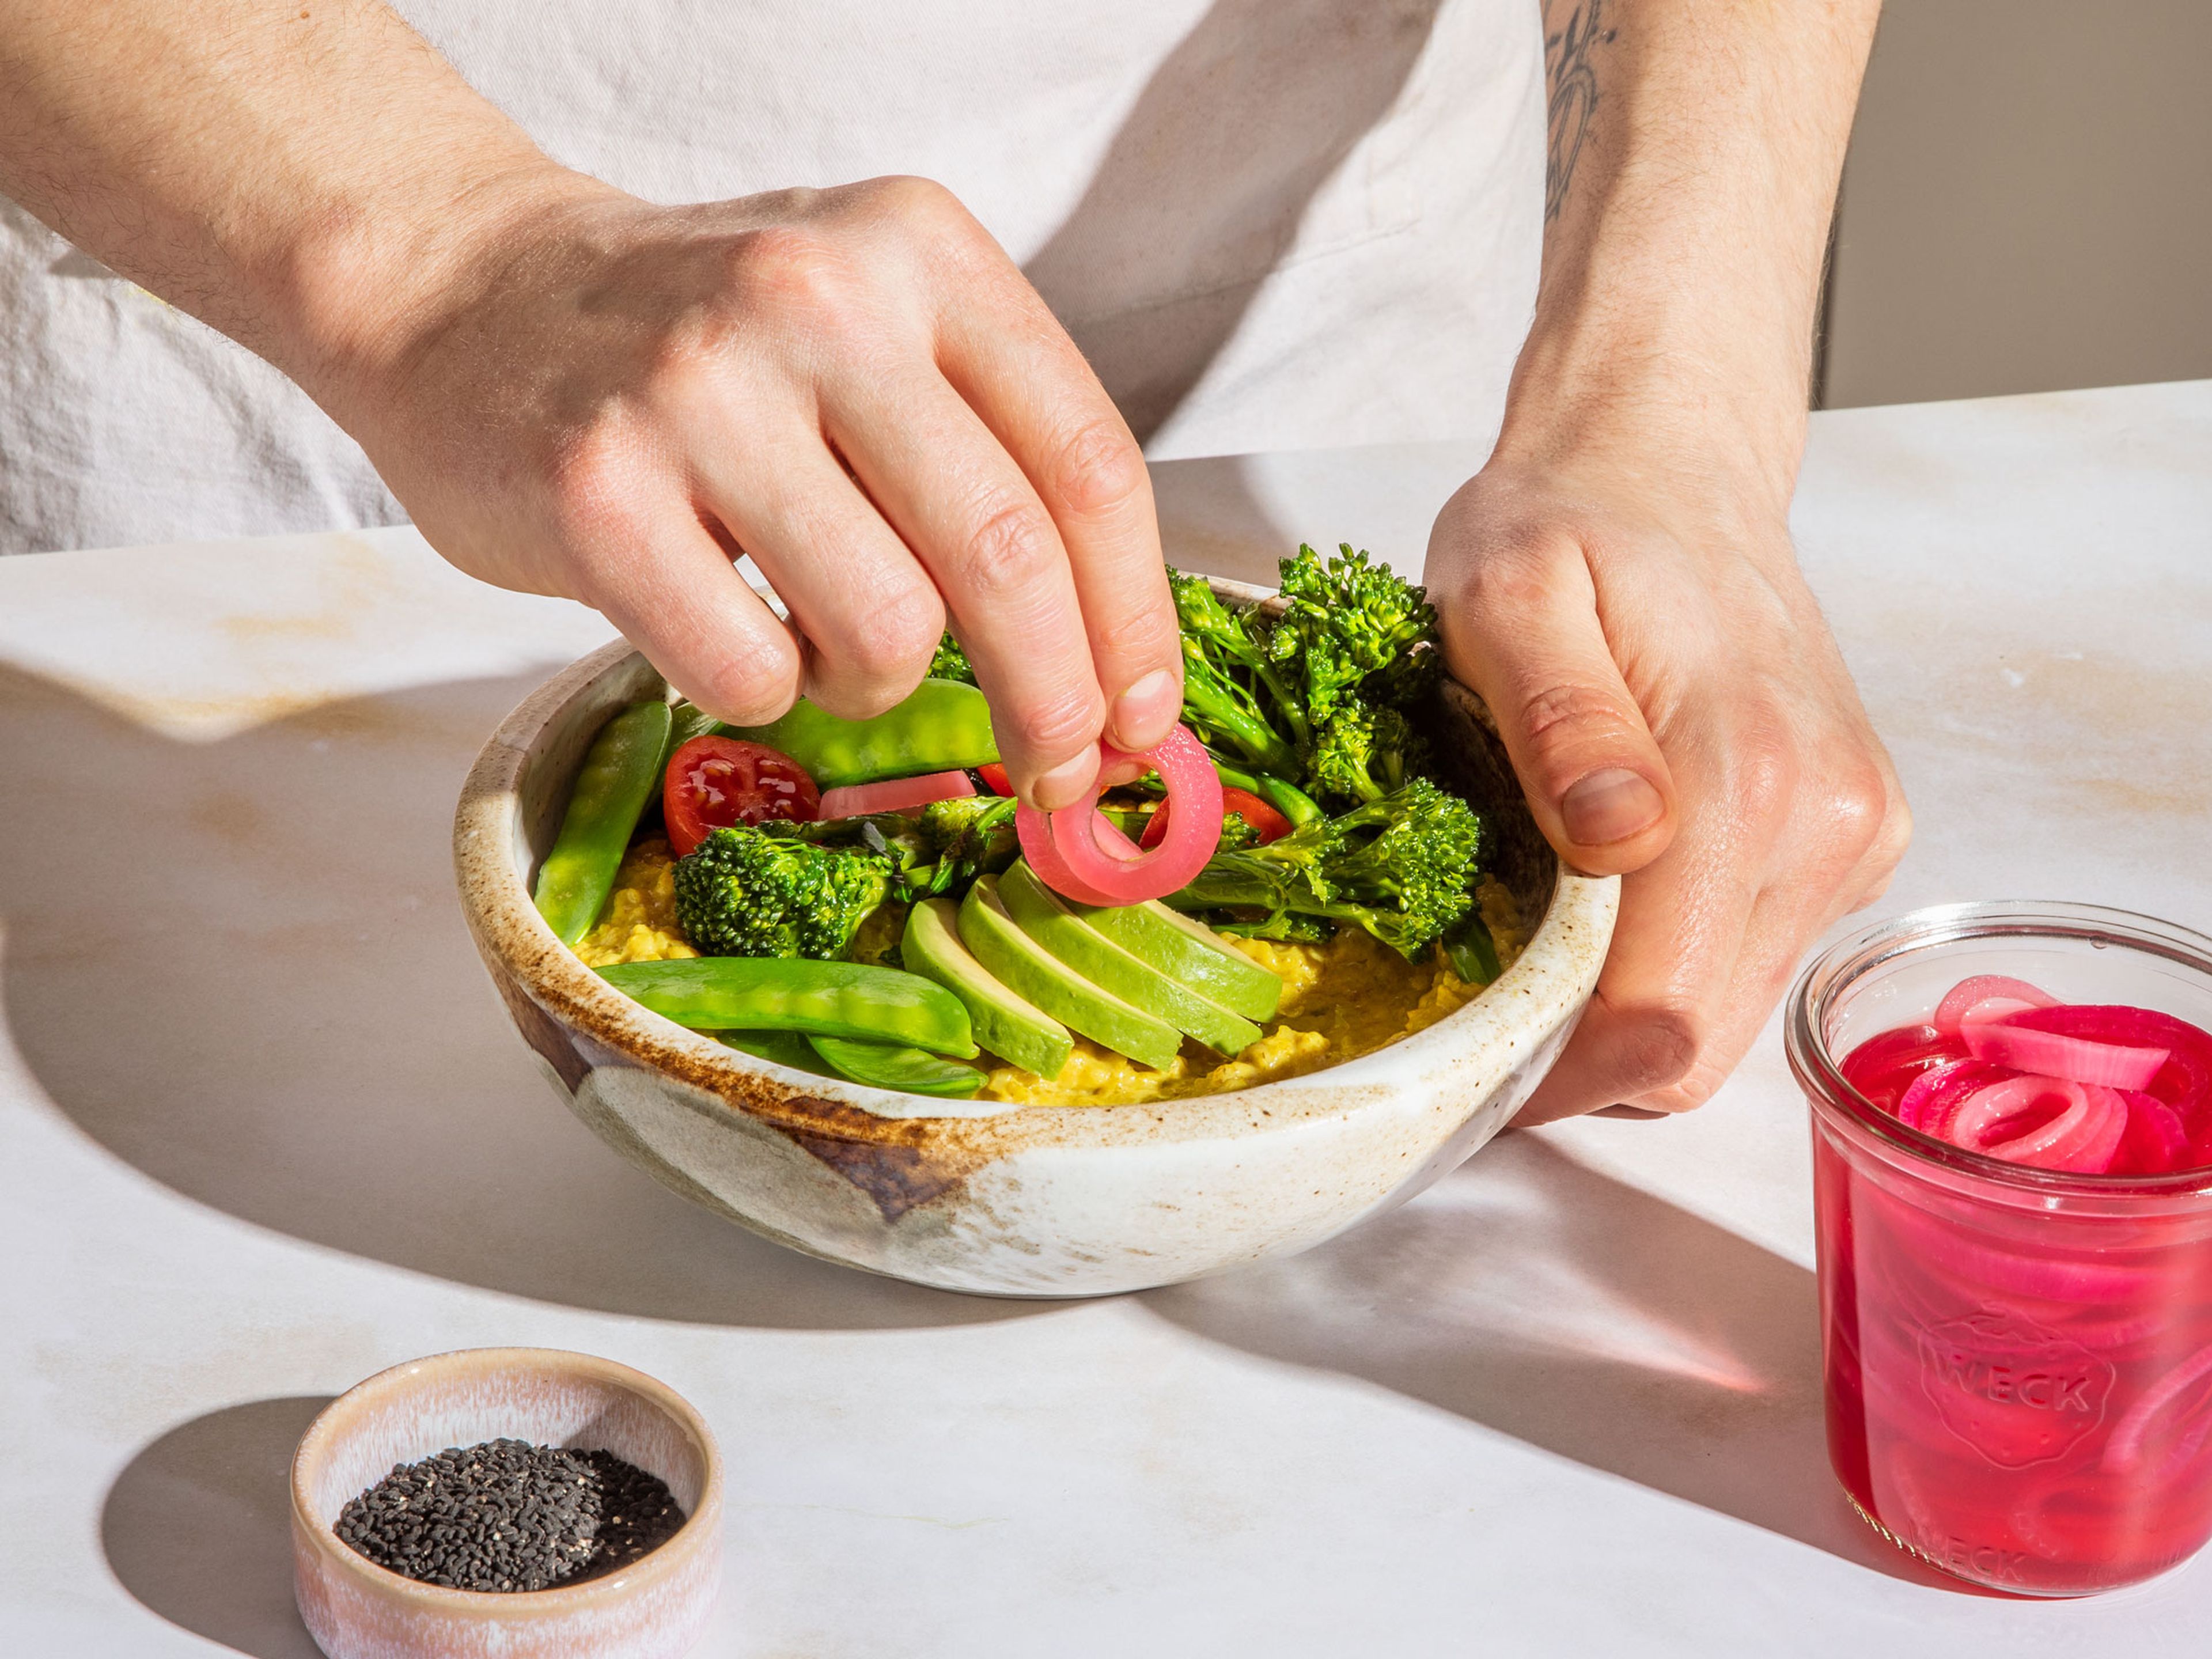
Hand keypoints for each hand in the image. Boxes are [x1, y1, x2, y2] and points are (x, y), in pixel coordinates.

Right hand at [320, 172, 1183, 806]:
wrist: (468, 291)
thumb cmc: (707, 346)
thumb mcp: (873, 327)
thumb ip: (990, 452)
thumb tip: (1113, 671)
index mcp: (920, 251)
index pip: (1089, 463)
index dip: (1135, 619)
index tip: (1146, 718)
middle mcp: (819, 300)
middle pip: (1007, 559)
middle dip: (1057, 703)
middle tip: (1058, 773)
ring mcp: (698, 391)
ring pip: (885, 630)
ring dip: (877, 686)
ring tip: (825, 645)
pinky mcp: (596, 493)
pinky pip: (748, 675)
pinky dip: (762, 694)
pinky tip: (730, 633)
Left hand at [1426, 439, 1909, 1120]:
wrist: (1671, 466)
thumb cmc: (1573, 519)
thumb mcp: (1509, 588)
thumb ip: (1557, 718)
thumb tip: (1614, 838)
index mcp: (1748, 776)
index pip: (1657, 1018)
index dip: (1551, 1075)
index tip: (1460, 1061)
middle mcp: (1828, 822)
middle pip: (1694, 1045)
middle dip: (1577, 1057)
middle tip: (1477, 1000)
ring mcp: (1852, 838)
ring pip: (1721, 1017)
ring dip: (1621, 1007)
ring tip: (1534, 924)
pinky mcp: (1852, 841)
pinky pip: (1746, 961)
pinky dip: (1668, 961)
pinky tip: (1609, 887)